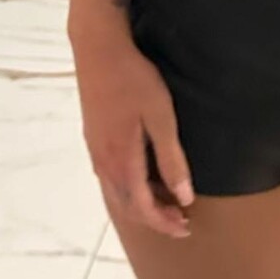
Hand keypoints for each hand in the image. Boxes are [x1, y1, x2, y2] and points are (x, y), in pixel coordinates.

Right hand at [72, 32, 194, 237]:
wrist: (99, 51)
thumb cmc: (135, 80)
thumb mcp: (161, 118)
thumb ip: (171, 159)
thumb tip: (183, 196)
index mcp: (122, 161)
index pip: (142, 207)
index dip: (164, 222)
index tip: (185, 227)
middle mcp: (104, 163)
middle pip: (128, 206)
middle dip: (154, 219)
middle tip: (180, 221)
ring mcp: (96, 151)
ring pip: (117, 194)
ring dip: (141, 205)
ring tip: (167, 204)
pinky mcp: (94, 140)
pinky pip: (111, 179)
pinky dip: (129, 190)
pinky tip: (143, 180)